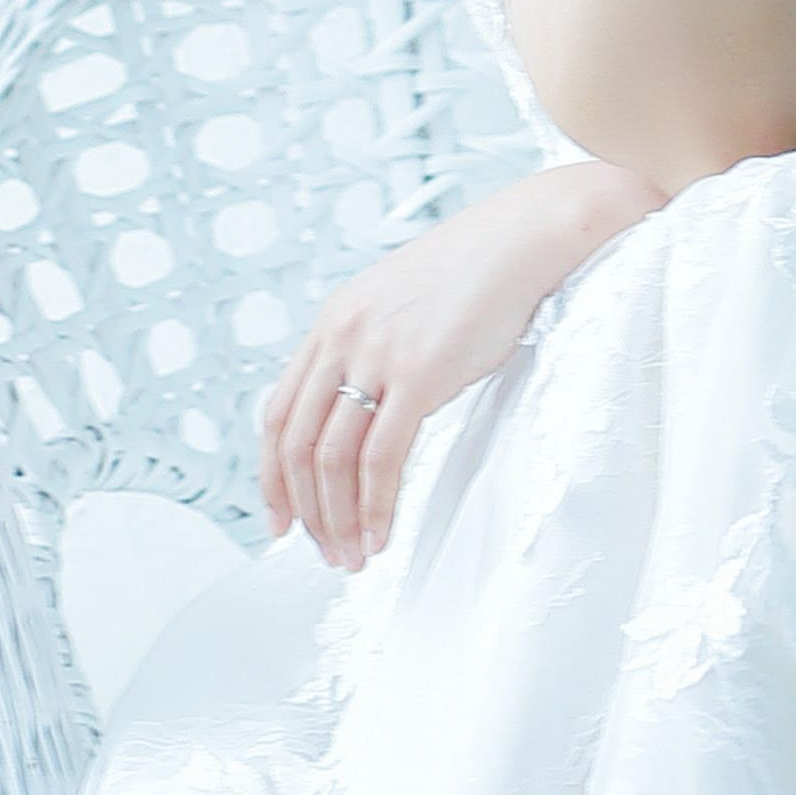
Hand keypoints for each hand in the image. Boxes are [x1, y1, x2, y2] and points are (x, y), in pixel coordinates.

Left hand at [258, 165, 653, 569]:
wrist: (524, 238)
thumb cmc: (478, 272)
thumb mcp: (402, 305)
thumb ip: (373, 349)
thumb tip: (367, 404)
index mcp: (332, 323)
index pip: (277, 413)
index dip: (272, 475)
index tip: (281, 519)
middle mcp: (342, 338)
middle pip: (295, 443)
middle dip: (302, 510)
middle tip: (322, 551)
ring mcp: (376, 355)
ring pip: (331, 458)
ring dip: (337, 518)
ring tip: (354, 556)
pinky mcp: (418, 375)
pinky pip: (381, 458)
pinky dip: (376, 506)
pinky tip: (382, 534)